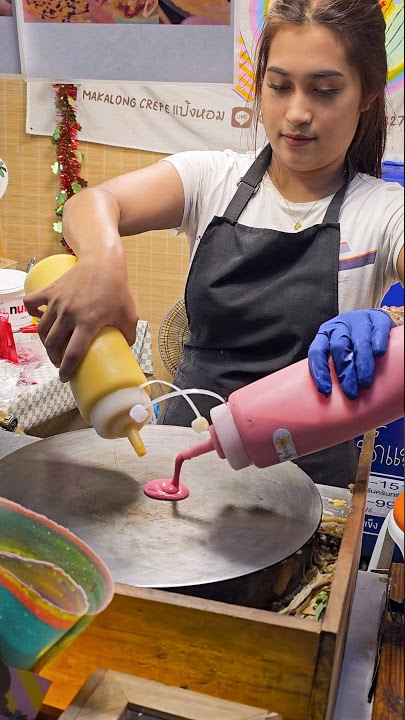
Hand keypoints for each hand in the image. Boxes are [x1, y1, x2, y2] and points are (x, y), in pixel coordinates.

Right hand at [24, 253, 138, 380]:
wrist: (103, 261)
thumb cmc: (117, 288)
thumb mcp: (129, 314)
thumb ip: (129, 334)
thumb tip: (125, 348)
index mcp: (88, 322)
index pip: (72, 353)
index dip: (67, 369)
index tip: (65, 377)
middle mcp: (69, 313)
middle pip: (53, 344)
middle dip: (55, 358)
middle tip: (61, 362)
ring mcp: (57, 302)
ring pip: (42, 329)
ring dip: (45, 342)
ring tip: (53, 347)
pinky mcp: (50, 290)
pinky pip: (32, 303)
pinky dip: (32, 312)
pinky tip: (40, 318)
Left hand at [308, 309, 394, 398]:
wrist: (373, 322)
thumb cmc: (352, 344)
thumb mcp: (338, 354)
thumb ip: (333, 369)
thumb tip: (328, 403)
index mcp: (324, 335)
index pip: (316, 352)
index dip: (319, 371)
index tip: (325, 392)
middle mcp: (339, 326)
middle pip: (339, 348)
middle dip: (344, 372)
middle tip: (351, 393)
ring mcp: (358, 321)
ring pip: (358, 341)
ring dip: (362, 363)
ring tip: (365, 383)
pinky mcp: (377, 318)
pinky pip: (377, 330)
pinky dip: (378, 342)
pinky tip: (379, 354)